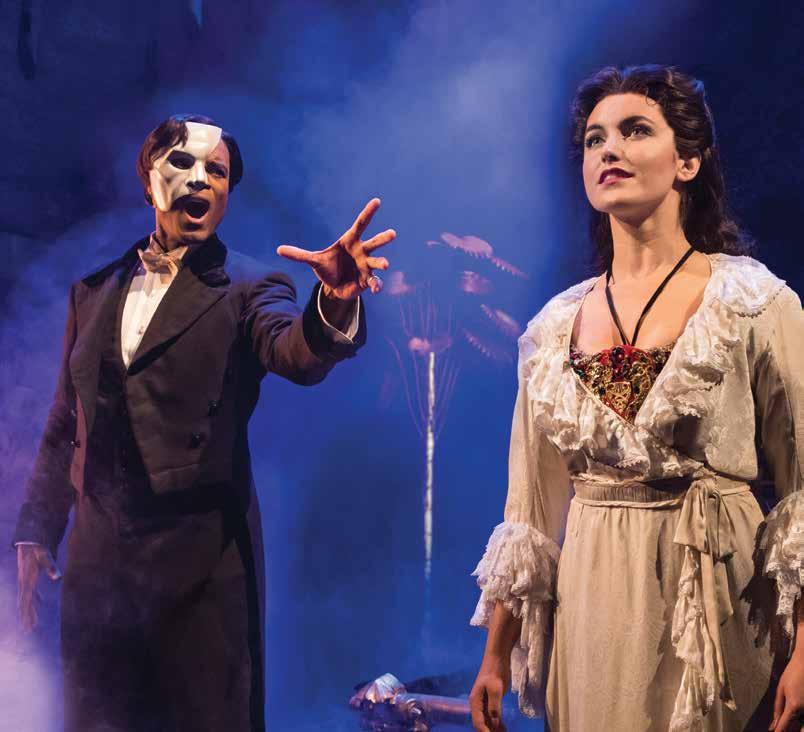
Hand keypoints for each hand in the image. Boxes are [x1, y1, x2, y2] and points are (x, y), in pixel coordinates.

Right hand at [17, 544, 60, 631]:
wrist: (30, 542)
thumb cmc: (38, 550)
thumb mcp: (46, 557)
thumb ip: (51, 567)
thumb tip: (58, 577)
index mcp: (28, 580)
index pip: (27, 600)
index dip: (29, 612)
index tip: (30, 623)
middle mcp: (24, 584)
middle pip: (24, 604)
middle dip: (26, 617)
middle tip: (28, 630)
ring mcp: (24, 583)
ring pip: (24, 602)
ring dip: (26, 613)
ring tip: (28, 626)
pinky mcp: (26, 581)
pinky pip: (26, 596)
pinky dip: (27, 605)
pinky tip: (30, 610)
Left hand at [277, 198, 395, 299]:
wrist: (335, 286)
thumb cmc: (328, 267)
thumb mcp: (314, 261)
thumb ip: (299, 255)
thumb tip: (278, 249)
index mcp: (350, 241)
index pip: (361, 224)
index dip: (368, 213)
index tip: (377, 201)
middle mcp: (362, 251)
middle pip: (375, 242)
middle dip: (383, 238)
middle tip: (392, 233)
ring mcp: (367, 266)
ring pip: (378, 262)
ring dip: (382, 263)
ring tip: (385, 264)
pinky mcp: (368, 280)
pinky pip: (374, 282)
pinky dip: (376, 285)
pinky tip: (375, 289)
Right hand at [469, 655, 510, 730]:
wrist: (497, 658)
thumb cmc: (495, 671)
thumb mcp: (495, 689)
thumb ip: (494, 707)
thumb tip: (494, 723)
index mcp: (475, 702)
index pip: (478, 722)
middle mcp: (478, 705)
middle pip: (481, 724)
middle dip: (489, 731)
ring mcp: (484, 703)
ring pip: (487, 722)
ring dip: (494, 729)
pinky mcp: (491, 701)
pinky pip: (493, 716)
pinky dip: (497, 724)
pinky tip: (504, 730)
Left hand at [771, 652, 803, 730]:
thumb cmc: (793, 673)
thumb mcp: (781, 688)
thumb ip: (778, 707)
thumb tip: (773, 723)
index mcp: (794, 705)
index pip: (785, 725)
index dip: (778, 731)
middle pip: (798, 729)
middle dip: (790, 730)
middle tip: (781, 728)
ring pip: (803, 724)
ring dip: (796, 725)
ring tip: (788, 721)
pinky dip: (801, 720)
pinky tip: (796, 716)